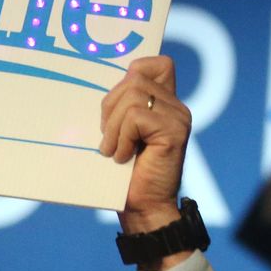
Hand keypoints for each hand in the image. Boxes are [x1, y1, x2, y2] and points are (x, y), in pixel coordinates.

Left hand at [100, 55, 191, 233]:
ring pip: (133, 96)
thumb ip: (120, 107)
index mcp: (164, 102)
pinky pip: (136, 117)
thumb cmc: (124, 173)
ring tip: (114, 151)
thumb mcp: (118, 132)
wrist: (142, 207)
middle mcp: (176, 106)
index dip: (133, 71)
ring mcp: (178, 117)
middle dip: (110, 106)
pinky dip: (121, 138)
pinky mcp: (174, 131)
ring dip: (114, 127)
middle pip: (134, 78)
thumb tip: (91, 80)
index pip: (156, 63)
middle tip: (109, 137)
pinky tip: (123, 157)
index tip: (114, 105)